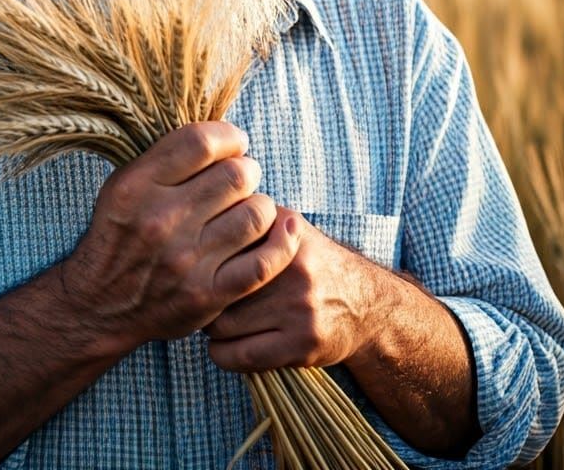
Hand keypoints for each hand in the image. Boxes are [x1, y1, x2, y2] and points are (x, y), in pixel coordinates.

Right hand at [59, 122, 300, 353]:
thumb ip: (167, 157)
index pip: (202, 142)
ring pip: (255, 214)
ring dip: (261, 207)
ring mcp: (186, 260)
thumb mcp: (124, 184)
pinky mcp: (207, 295)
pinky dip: (281, 243)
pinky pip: (264, 263)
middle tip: (242, 181)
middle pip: (236, 175)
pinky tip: (280, 231)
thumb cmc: (119, 234)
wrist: (99, 306)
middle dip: (247, 171)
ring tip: (251, 210)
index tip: (234, 144)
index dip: (229, 137)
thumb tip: (224, 136)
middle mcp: (161, 220)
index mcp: (138, 186)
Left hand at [204, 207, 379, 371]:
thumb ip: (252, 216)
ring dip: (209, 327)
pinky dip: (222, 354)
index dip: (201, 256)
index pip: (223, 243)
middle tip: (199, 297)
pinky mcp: (302, 345)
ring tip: (211, 321)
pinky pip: (242, 356)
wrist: (366, 304)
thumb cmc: (312, 263)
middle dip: (202, 294)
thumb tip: (204, 207)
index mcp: (286, 232)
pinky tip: (221, 347)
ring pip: (224, 324)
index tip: (197, 265)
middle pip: (218, 285)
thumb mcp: (290, 227)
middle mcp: (294, 268)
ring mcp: (300, 309)